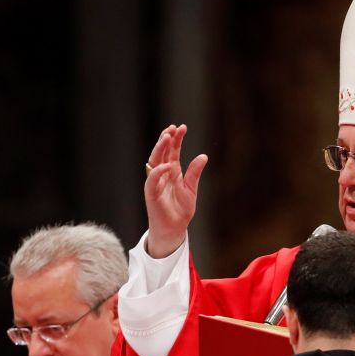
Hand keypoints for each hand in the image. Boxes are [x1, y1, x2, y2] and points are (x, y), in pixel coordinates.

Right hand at [145, 124, 208, 257]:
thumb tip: (203, 156)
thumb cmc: (181, 210)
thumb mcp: (191, 189)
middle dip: (166, 139)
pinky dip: (158, 172)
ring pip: (154, 161)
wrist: (174, 228)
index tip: (181, 127)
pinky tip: (167, 165)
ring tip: (167, 137)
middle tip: (173, 128)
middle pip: (161, 152)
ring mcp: (155, 182)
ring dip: (159, 148)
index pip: (172, 151)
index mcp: (172, 171)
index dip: (176, 139)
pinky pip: (152, 180)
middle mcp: (162, 174)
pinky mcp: (151, 193)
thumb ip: (195, 173)